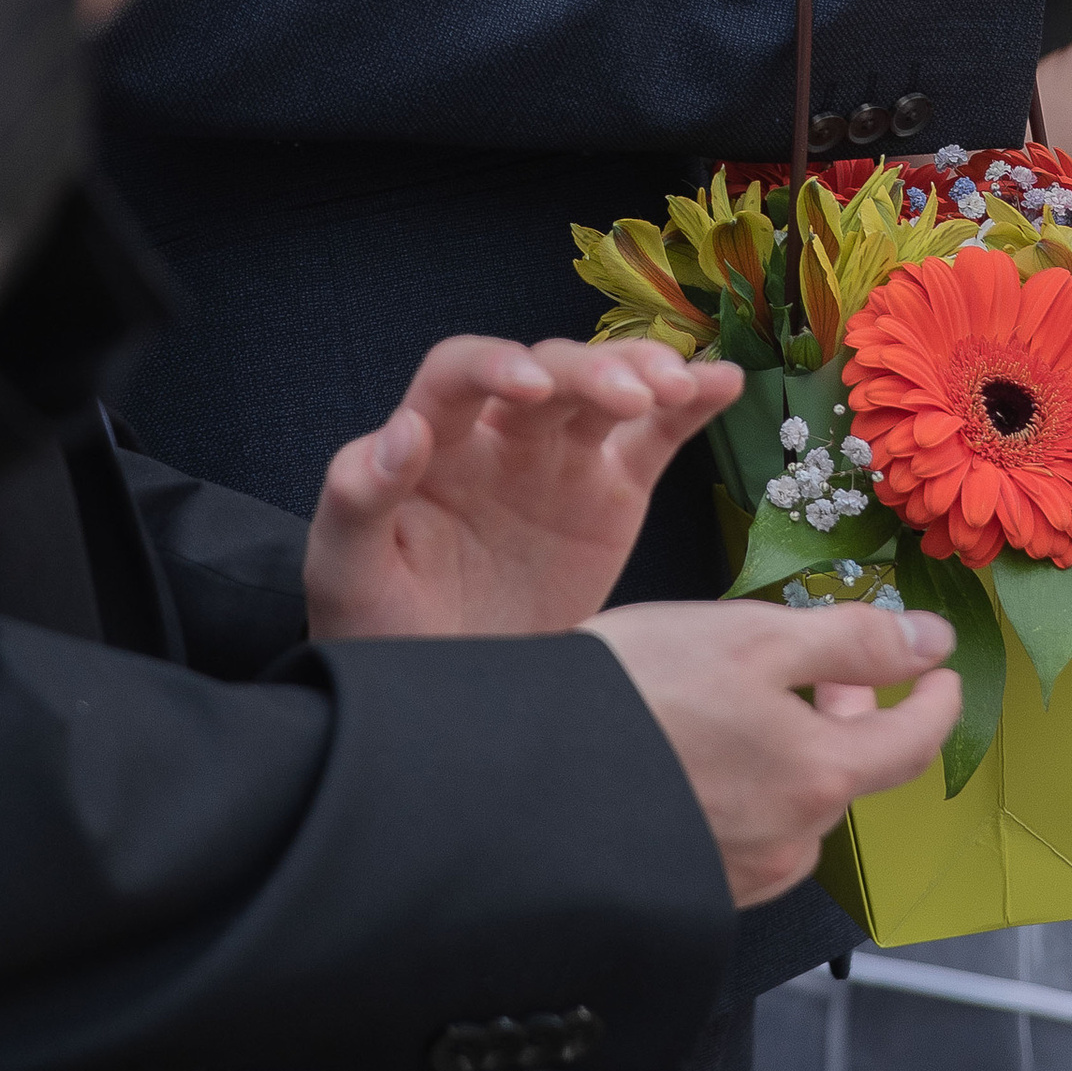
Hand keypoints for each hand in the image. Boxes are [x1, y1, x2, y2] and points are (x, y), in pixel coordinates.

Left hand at [305, 338, 740, 641]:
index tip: (526, 386)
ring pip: (606, 392)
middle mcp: (499, 437)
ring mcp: (560, 461)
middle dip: (589, 372)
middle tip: (628, 396)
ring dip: (644, 373)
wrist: (445, 705)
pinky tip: (724, 383)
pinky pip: (656, 437)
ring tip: (678, 386)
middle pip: (548, 372)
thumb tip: (399, 432)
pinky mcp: (612, 495)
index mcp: (432, 443)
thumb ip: (359, 498)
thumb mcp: (347, 573)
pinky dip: (693, 405)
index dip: (494, 365)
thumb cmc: (378, 632)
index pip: (458, 372)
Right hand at [584, 600, 961, 905]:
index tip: (940, 671)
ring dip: (800, 754)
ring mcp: (743, 873)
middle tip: (822, 664)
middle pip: (851, 771)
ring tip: (753, 704)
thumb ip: (852, 640)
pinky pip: (752, 838)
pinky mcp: (696, 888)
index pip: (914, 743)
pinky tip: (708, 757)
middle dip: (851, 711)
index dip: (938, 700)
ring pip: (800, 807)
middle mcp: (793, 839)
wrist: (524, 777)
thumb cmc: (637, 692)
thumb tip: (935, 643)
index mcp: (819, 774)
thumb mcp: (753, 636)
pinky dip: (755, 792)